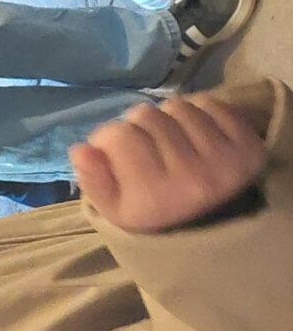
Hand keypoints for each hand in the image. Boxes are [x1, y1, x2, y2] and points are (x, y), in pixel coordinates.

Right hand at [70, 91, 266, 232]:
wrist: (217, 226)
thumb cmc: (157, 214)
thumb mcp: (115, 211)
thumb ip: (92, 182)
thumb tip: (81, 149)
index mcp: (153, 196)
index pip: (117, 135)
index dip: (107, 139)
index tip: (112, 152)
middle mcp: (191, 176)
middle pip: (145, 115)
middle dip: (137, 125)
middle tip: (143, 144)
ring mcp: (224, 159)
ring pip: (176, 106)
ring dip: (167, 117)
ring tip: (169, 137)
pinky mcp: (248, 146)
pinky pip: (210, 104)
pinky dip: (196, 111)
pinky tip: (192, 131)